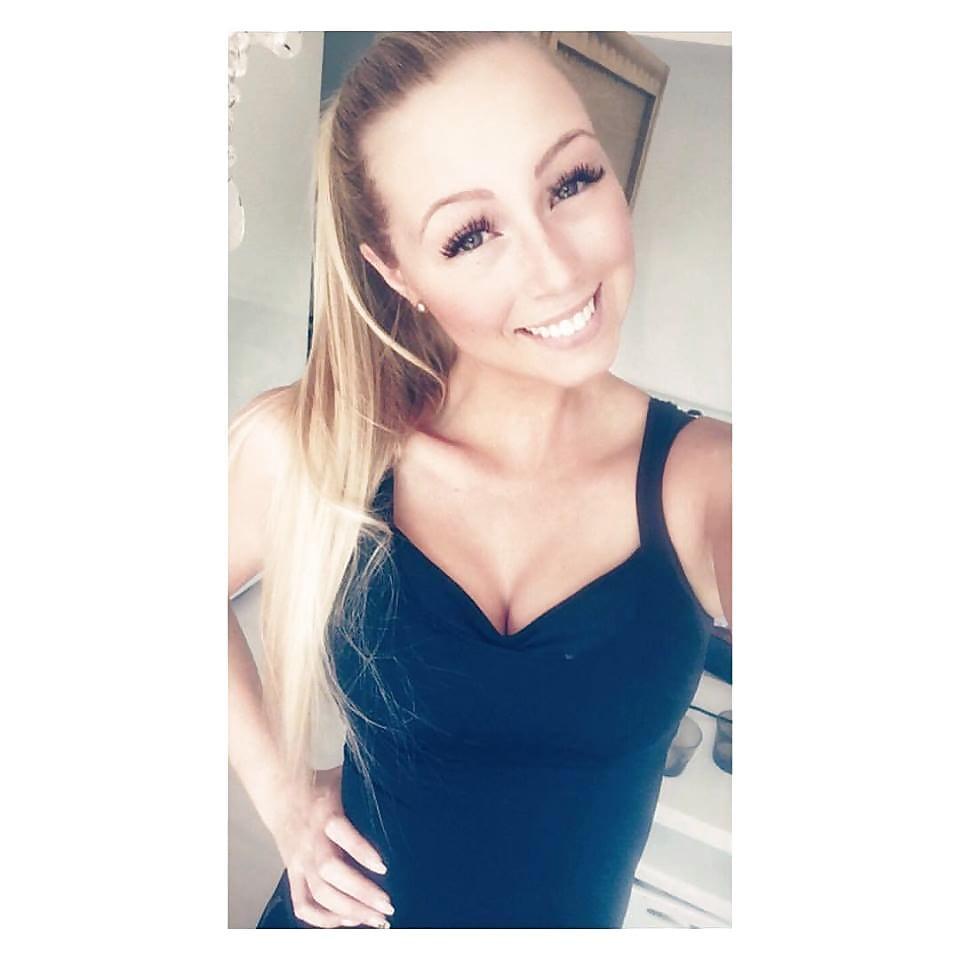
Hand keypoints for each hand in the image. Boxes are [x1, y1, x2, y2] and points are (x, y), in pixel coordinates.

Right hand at [270, 765, 393, 927]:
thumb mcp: (344, 778)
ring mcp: (299, 859)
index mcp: (324, 811)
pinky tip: (346, 921)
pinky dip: (322, 919)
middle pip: (330, 871)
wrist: (280, 794)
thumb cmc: (321, 787)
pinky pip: (302, 904)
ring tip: (375, 918)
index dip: (361, 851)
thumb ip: (366, 786)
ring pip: (319, 893)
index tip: (384, 867)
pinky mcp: (292, 873)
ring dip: (348, 910)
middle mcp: (310, 838)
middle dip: (360, 892)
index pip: (340, 832)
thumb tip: (401, 784)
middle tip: (388, 904)